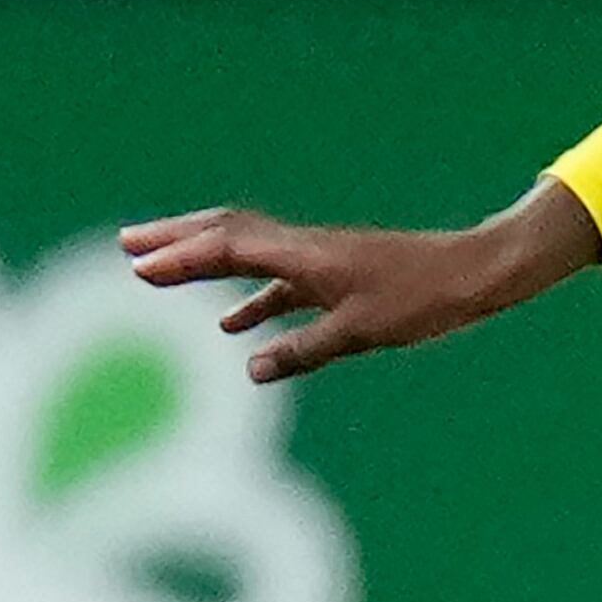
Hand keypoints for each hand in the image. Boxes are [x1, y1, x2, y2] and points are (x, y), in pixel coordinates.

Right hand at [119, 180, 601, 381]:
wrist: (474, 275)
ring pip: (249, 252)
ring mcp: (320, 259)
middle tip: (127, 247)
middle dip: (177, 239)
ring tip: (158, 274)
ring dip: (205, 261)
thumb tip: (250, 367)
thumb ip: (304, 350)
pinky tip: (233, 327)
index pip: (228, 248)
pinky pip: (279, 281)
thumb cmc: (423, 300)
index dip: (181, 258)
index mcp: (305, 255)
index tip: (138, 269)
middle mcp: (306, 247)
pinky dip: (249, 297)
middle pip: (228, 234)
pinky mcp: (337, 275)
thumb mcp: (361, 332)